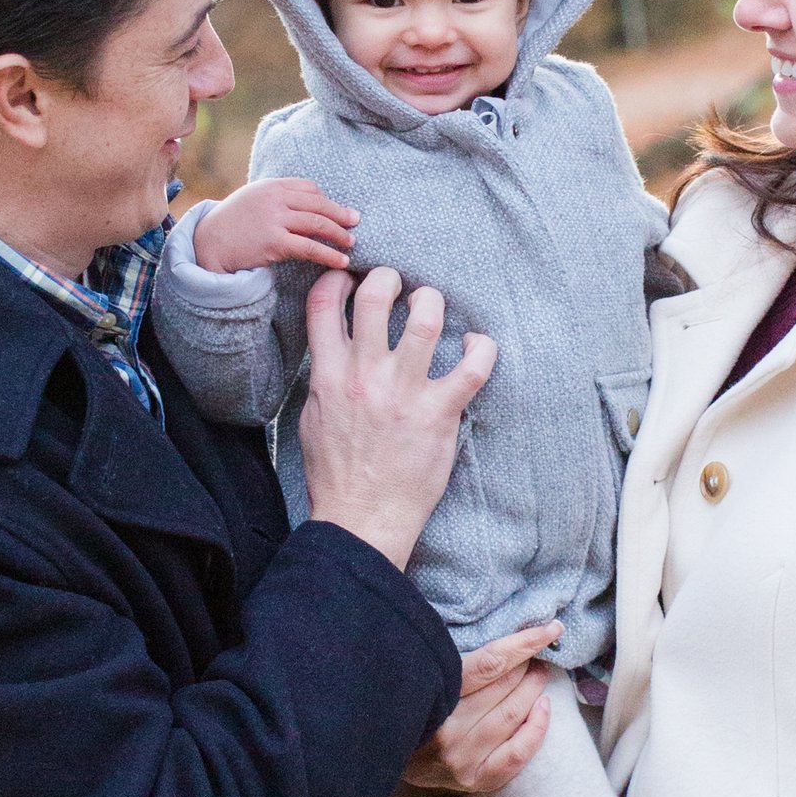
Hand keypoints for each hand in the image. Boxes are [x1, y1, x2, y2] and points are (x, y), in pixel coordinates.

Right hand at [195, 177, 359, 274]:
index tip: (336, 211)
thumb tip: (307, 205)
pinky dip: (329, 254)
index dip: (325, 199)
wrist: (207, 244)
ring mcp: (274, 219)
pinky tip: (340, 261)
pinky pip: (309, 247)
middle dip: (340, 213)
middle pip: (318, 203)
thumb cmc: (231, 224)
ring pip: (317, 223)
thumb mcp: (252, 200)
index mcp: (271, 185)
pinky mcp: (274, 242)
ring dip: (339, 234)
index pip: (308, 187)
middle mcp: (274, 198)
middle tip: (356, 222)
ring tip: (351, 243)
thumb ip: (277, 199)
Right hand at [298, 267, 494, 572]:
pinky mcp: (440, 413)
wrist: (361, 519)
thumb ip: (325, 376)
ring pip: (426, 319)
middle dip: (388, 277)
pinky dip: (481, 347)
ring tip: (431, 305)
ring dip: (432, 301)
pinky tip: (476, 345)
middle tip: (398, 285)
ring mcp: (404, 392)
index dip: (338, 279)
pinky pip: (473, 366)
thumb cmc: (336, 473)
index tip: (350, 278)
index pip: (324, 304)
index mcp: (329, 375)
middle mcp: (365, 376)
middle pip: (375, 296)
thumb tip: (333, 348)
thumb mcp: (313, 417)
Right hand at [403, 621, 558, 796]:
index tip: (549, 628)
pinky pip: (517, 754)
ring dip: (533, 690)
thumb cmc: (405, 700)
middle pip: (504, 689)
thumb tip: (488, 617)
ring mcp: (460, 759)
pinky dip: (537, 728)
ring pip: (512, 716)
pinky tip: (542, 707)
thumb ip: (441, 650)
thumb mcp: (413, 672)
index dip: (524, 643)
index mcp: (429, 695)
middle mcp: (446, 731)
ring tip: (539, 674)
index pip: (489, 663)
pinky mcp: (473, 780)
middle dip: (527, 665)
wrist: (379, 758)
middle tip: (538, 651)